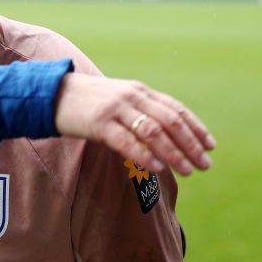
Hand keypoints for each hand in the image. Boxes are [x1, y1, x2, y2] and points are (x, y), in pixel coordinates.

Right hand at [54, 73, 214, 175]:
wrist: (52, 94)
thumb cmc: (87, 102)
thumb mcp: (118, 100)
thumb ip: (139, 112)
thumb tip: (165, 136)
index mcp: (140, 91)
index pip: (176, 109)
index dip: (196, 128)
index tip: (210, 146)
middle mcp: (132, 97)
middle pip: (170, 121)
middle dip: (190, 144)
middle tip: (204, 165)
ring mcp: (115, 108)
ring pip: (153, 131)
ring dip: (173, 153)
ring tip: (186, 170)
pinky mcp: (98, 122)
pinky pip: (126, 140)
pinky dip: (144, 155)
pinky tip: (156, 168)